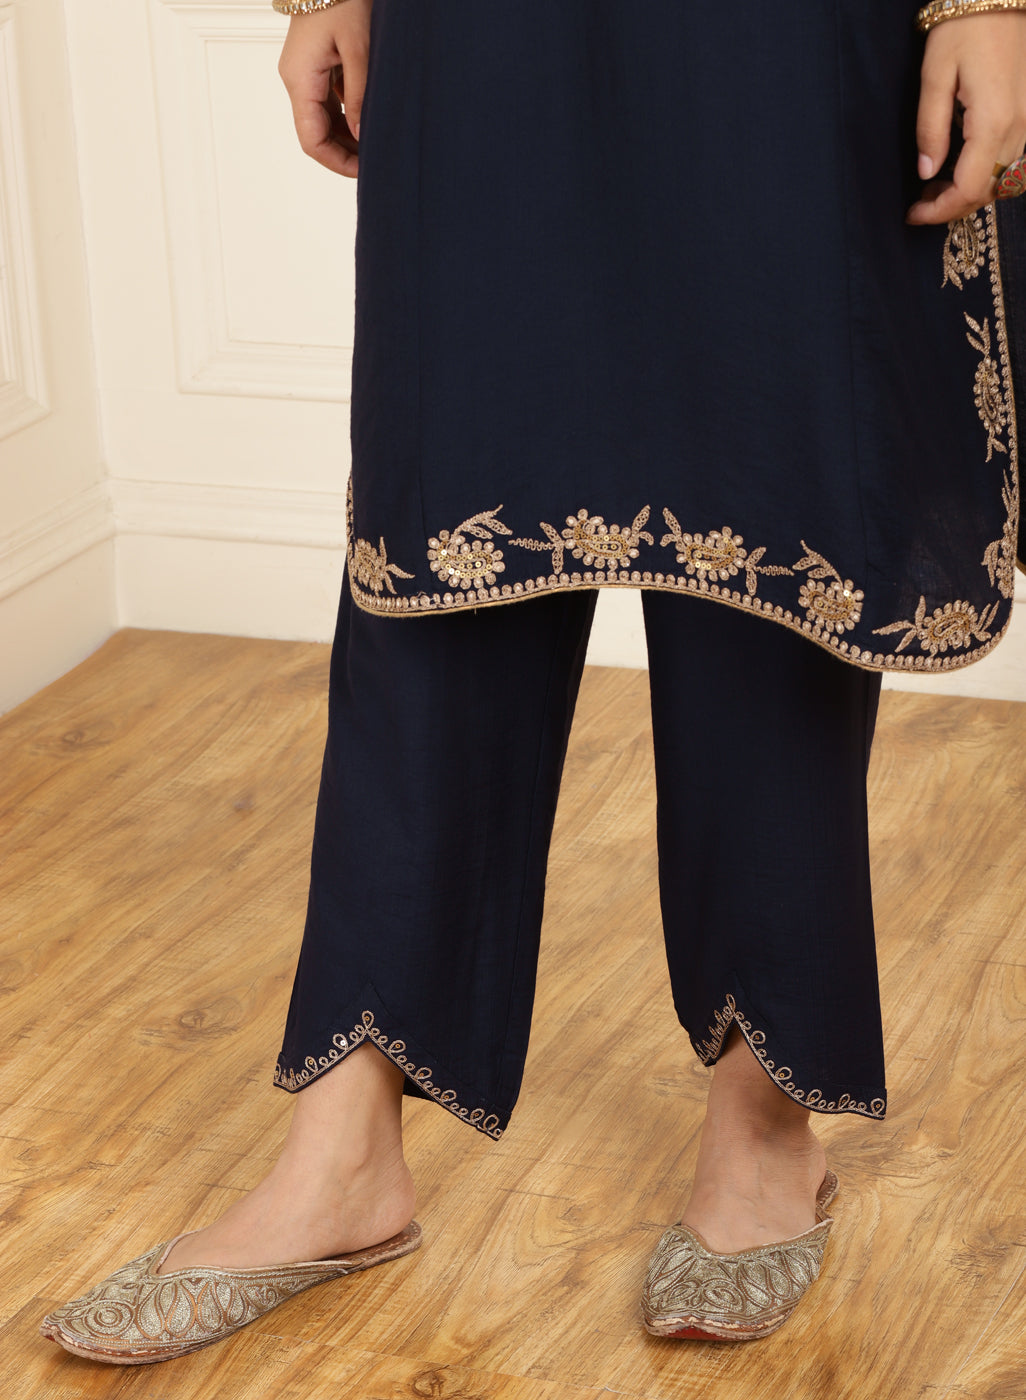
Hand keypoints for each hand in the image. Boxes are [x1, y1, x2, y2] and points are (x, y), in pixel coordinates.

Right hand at [278, 0, 372, 177]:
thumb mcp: (359, 48)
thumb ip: (360, 95)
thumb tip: (363, 136)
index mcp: (300, 79)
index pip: (312, 141)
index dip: (337, 162)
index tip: (366, 170)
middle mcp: (296, 80)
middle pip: (316, 134)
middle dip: (345, 153)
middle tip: (378, 161)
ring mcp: (304, 73)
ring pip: (323, 120)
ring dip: (347, 136)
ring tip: (377, 144)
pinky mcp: (315, 65)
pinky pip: (328, 101)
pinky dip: (348, 115)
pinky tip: (370, 119)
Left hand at [907, 13, 1025, 224]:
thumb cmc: (966, 28)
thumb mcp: (935, 76)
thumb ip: (930, 129)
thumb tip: (926, 172)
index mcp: (993, 122)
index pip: (969, 189)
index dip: (939, 211)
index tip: (913, 215)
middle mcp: (1019, 127)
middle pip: (989, 191)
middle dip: (952, 207)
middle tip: (919, 203)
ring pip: (1003, 179)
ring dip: (969, 192)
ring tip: (934, 187)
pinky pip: (1011, 160)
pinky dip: (986, 174)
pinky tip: (959, 167)